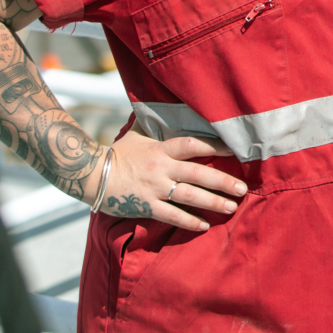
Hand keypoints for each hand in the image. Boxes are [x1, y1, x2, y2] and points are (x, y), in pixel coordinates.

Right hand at [96, 131, 247, 231]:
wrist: (90, 174)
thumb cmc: (117, 154)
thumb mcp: (137, 136)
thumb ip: (156, 127)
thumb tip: (166, 108)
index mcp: (161, 149)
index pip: (192, 145)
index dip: (215, 146)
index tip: (235, 150)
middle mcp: (161, 168)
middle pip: (198, 174)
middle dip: (223, 182)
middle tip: (243, 188)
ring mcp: (154, 188)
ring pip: (190, 196)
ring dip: (213, 202)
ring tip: (232, 207)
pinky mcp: (146, 206)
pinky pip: (172, 215)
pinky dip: (189, 221)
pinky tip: (205, 225)